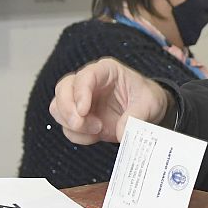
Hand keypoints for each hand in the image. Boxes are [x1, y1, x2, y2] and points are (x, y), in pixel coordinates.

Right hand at [49, 57, 170, 144]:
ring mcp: (81, 100)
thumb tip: (121, 131)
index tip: (83, 111)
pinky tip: (95, 136)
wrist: (147, 111)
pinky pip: (67, 127)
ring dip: (71, 124)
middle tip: (81, 124)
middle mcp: (89, 82)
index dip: (80, 93)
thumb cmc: (147, 99)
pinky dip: (77, 135)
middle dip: (67, 109)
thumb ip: (136, 116)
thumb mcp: (150, 104)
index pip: (85, 76)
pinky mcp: (79, 117)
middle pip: (62, 89)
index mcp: (106, 71)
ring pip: (58, 107)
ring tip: (97, 130)